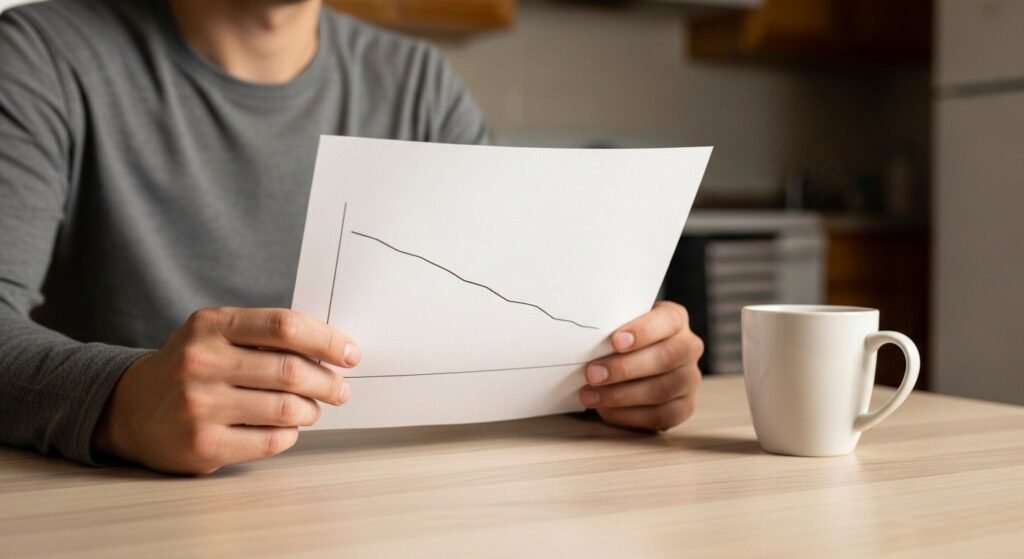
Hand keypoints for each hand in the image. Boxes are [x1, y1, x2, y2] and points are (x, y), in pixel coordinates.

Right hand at [92, 307, 358, 473]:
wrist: (130, 408)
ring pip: (287, 409)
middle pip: (291, 371)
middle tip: (340, 389)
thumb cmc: (191, 367)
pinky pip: (271, 441)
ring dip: (311, 411)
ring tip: (312, 409)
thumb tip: (333, 348)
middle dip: (328, 382)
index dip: (326, 340)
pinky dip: (289, 435)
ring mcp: (199, 406)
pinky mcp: (202, 445)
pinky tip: (284, 429)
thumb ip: (266, 335)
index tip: (350, 353)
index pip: (284, 326)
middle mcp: (201, 362)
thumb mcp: (217, 333)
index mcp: (211, 325)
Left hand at [579, 301, 703, 430]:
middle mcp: (688, 347)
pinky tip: (605, 410)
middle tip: (593, 373)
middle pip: (665, 358)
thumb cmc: (621, 341)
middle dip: (625, 368)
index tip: (616, 341)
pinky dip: (628, 415)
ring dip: (621, 395)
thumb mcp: (618, 327)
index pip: (667, 320)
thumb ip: (610, 328)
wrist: (631, 365)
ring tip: (590, 395)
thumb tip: (585, 338)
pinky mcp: (684, 407)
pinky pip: (661, 416)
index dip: (643, 331)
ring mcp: (689, 379)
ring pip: (662, 390)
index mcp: (675, 320)